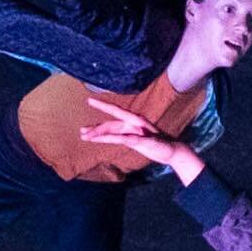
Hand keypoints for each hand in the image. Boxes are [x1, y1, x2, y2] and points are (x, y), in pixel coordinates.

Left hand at [78, 96, 200, 180]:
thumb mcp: (135, 139)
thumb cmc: (152, 144)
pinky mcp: (142, 141)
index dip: (102, 106)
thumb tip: (107, 135)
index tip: (89, 100)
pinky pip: (126, 139)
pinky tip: (104, 139)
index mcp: (132, 122)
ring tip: (86, 137)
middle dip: (95, 128)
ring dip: (100, 134)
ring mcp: (138, 131)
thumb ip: (122, 135)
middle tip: (81, 131)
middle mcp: (134, 123)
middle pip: (110, 125)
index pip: (114, 113)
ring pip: (115, 131)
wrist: (171, 150)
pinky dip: (116, 138)